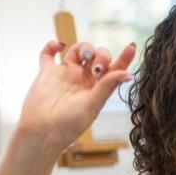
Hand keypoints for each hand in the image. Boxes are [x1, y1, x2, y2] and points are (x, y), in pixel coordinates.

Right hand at [18, 39, 136, 149]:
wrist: (44, 130)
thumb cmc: (70, 123)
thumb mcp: (93, 104)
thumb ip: (108, 86)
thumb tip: (128, 74)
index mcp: (98, 87)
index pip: (114, 69)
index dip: (124, 58)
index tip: (131, 47)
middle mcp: (84, 79)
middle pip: (97, 56)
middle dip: (101, 55)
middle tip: (97, 68)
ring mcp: (66, 73)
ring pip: (77, 50)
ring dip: (84, 47)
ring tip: (84, 56)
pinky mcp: (47, 72)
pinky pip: (49, 53)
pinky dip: (52, 45)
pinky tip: (59, 45)